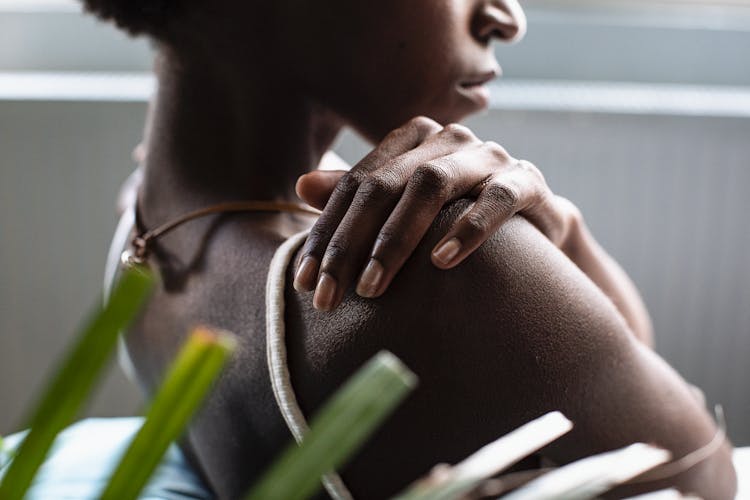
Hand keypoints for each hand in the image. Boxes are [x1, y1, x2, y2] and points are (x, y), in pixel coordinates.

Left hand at [294, 116, 576, 310]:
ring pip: (432, 184)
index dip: (327, 233)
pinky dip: (467, 228)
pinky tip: (440, 262)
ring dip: (397, 237)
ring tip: (372, 286)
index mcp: (411, 141)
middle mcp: (446, 140)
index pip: (357, 185)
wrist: (534, 229)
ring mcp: (488, 157)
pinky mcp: (525, 181)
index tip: (305, 282)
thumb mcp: (404, 210)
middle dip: (352, 243)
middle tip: (330, 295)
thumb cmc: (458, 218)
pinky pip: (495, 198)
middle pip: (386, 184)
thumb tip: (301, 185)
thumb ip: (359, 197)